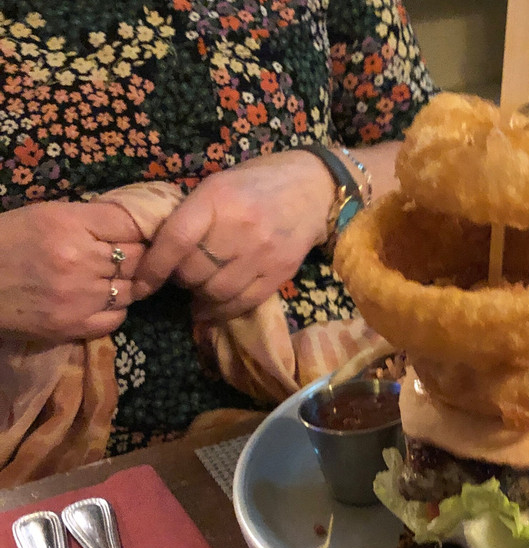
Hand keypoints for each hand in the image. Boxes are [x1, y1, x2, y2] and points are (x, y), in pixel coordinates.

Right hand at [0, 201, 146, 340]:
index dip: (139, 229)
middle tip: (126, 257)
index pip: (131, 224)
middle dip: (137, 256)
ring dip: (126, 284)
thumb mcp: (44, 215)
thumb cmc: (4, 243)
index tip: (138, 233)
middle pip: (138, 258)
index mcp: (69, 224)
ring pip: (132, 289)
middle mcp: (80, 260)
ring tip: (109, 278)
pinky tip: (100, 300)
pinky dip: (115, 308)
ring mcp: (79, 297)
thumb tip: (133, 223)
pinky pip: (118, 316)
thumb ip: (89, 218)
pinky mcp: (74, 326)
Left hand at [137, 150, 335, 320]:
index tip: (141, 284)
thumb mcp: (218, 185)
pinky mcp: (281, 271)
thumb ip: (192, 215)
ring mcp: (264, 252)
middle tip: (182, 275)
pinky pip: (245, 302)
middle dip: (181, 279)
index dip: (153, 267)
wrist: (313, 189)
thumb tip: (160, 255)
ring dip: (201, 297)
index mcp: (217, 198)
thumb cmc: (257, 182)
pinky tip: (214, 307)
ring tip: (201, 289)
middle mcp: (241, 226)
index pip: (176, 240)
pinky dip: (223, 310)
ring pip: (217, 292)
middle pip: (194, 272)